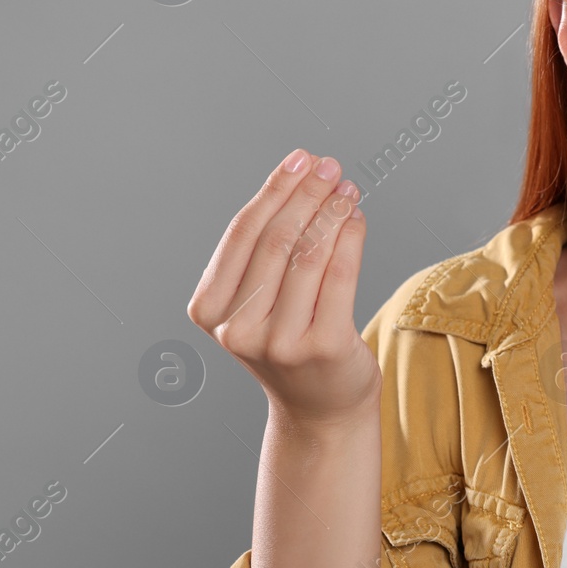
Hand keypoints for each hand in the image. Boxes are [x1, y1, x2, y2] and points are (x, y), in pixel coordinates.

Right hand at [187, 149, 381, 426]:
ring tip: (347, 187)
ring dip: (331, 211)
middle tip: (329, 165)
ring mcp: (280, 341)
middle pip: (276, 240)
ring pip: (309, 254)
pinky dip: (350, 237)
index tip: (300, 159)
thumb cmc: (290, 341)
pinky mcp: (323, 346)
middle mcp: (238, 327)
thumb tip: (302, 179)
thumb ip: (266, 251)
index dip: (274, 190)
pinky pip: (340, 275)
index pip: (243, 233)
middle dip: (305, 194)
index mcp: (209, 310)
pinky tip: (356, 217)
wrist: (320, 408)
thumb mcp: (260, 300)